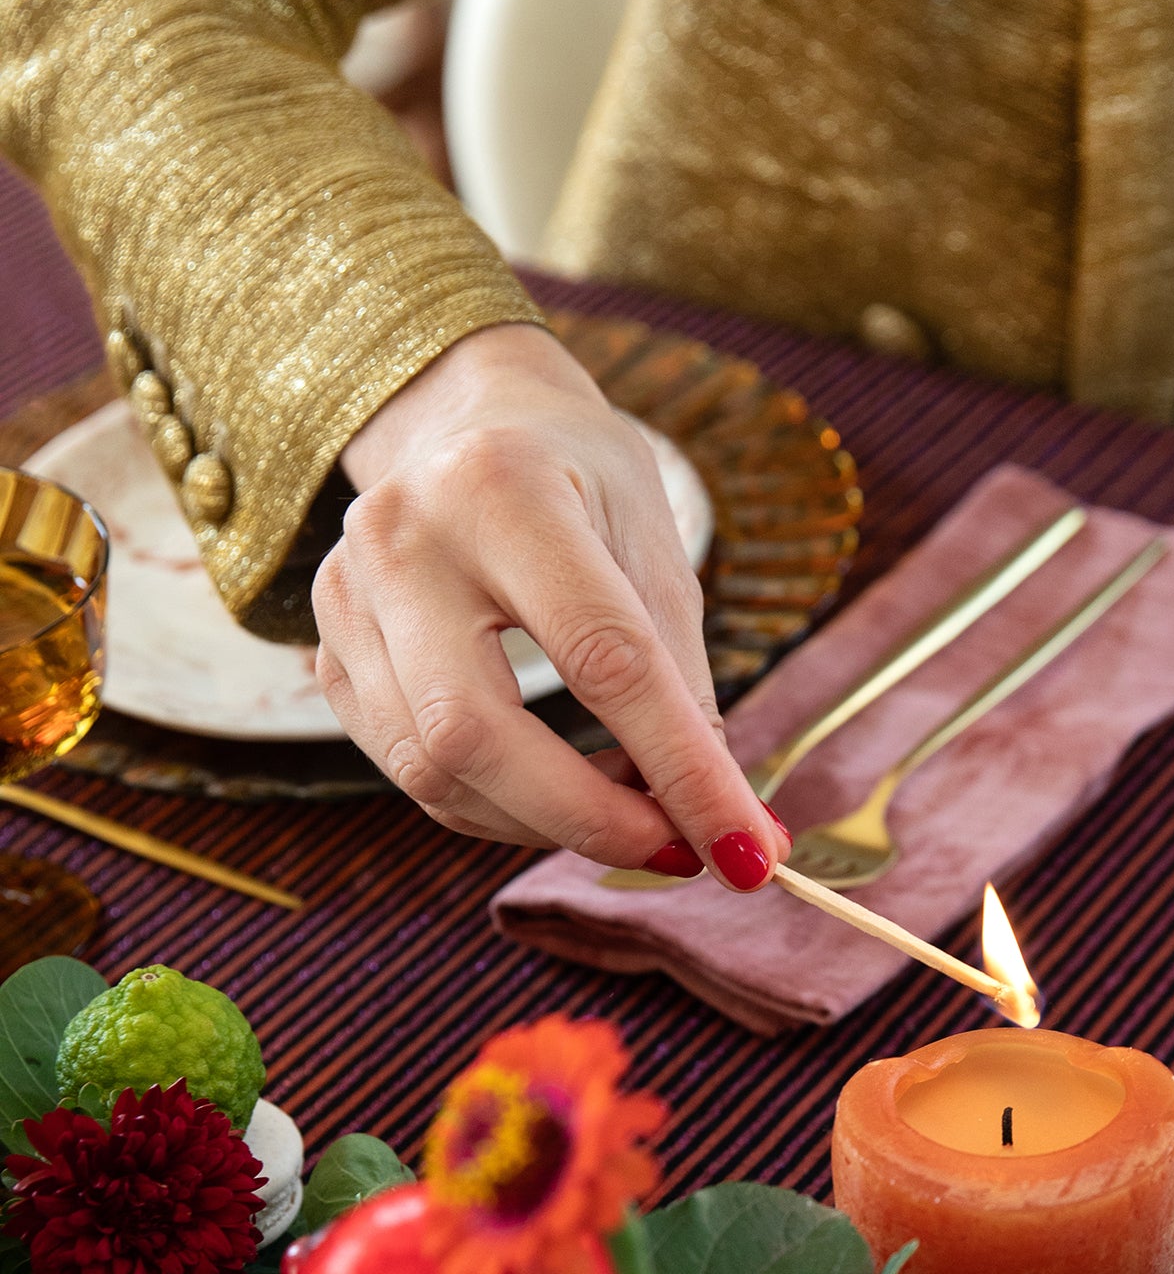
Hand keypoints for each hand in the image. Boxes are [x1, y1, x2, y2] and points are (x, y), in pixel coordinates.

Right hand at [314, 324, 785, 882]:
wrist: (470, 420)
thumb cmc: (582, 481)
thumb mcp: (655, 547)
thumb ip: (685, 686)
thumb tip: (726, 829)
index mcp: (501, 488)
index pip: (602, 659)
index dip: (680, 770)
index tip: (747, 852)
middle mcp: (401, 540)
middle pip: (475, 736)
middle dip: (591, 821)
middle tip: (679, 853)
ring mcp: (345, 598)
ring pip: (435, 772)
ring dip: (548, 823)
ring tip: (631, 814)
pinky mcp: (327, 652)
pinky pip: (414, 774)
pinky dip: (500, 808)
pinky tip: (561, 792)